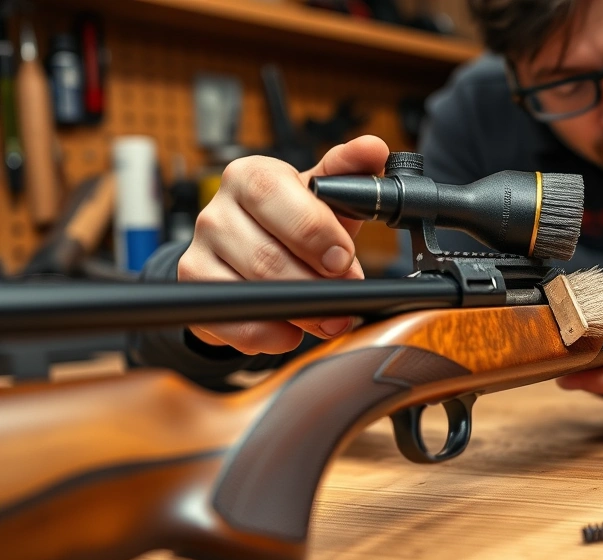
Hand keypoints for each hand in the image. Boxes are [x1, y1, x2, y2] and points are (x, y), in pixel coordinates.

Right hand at [178, 135, 389, 354]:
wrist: (255, 253)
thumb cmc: (295, 220)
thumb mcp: (325, 195)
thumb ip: (350, 172)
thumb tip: (374, 148)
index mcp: (251, 176)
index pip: (272, 194)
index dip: (312, 230)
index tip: (342, 258)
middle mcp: (217, 210)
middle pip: (266, 253)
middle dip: (315, 281)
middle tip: (345, 294)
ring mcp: (199, 250)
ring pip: (252, 290)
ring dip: (300, 311)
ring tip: (329, 317)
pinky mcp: (193, 289)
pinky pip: (235, 322)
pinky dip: (271, 333)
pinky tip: (292, 330)